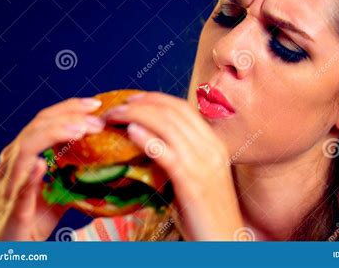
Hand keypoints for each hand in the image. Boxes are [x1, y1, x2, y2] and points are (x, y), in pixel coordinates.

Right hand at [0, 98, 104, 240]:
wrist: (8, 249)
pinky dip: (29, 177)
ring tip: (79, 131)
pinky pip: (18, 190)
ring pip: (25, 151)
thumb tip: (110, 163)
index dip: (69, 108)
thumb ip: (75, 174)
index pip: (45, 122)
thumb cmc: (33, 217)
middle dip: (68, 118)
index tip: (95, 104)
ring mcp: (9, 185)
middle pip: (37, 128)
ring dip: (53, 136)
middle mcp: (13, 164)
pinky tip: (41, 165)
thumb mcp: (59, 190)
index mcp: (24, 155)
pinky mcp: (11, 210)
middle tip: (97, 119)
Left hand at [104, 92, 243, 240]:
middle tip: (117, 104)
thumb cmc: (206, 212)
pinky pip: (166, 153)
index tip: (134, 99)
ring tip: (115, 115)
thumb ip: (181, 157)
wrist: (223, 240)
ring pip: (167, 125)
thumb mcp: (198, 177)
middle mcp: (211, 148)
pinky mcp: (192, 182)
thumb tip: (149, 143)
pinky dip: (147, 139)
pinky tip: (130, 132)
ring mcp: (203, 164)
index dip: (156, 98)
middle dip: (141, 102)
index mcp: (214, 144)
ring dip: (136, 115)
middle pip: (173, 111)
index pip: (183, 108)